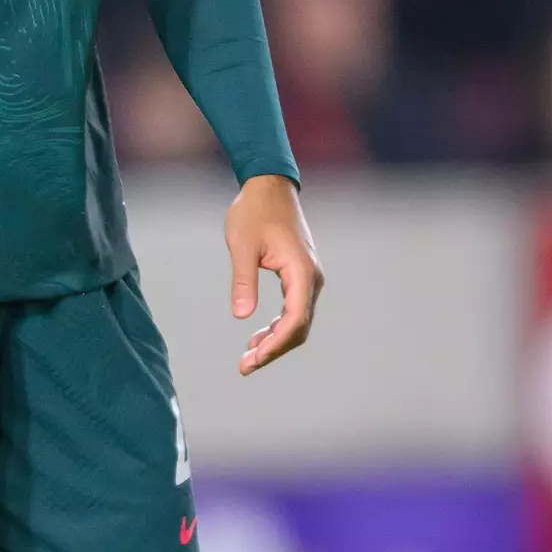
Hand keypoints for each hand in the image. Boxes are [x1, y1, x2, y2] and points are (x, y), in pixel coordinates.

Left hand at [225, 175, 322, 375]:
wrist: (268, 186)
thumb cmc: (253, 211)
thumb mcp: (242, 245)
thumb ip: (243, 280)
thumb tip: (241, 316)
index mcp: (301, 272)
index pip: (295, 320)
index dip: (275, 344)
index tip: (253, 359)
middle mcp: (311, 278)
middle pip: (299, 327)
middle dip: (274, 349)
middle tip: (245, 366)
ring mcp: (308, 277)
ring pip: (297, 320)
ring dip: (275, 340)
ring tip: (248, 356)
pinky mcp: (300, 274)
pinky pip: (293, 308)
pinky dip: (277, 325)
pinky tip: (257, 335)